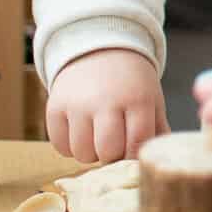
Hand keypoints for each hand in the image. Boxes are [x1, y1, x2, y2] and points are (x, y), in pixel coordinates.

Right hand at [46, 49, 166, 162]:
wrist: (99, 52)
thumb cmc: (131, 83)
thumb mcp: (152, 100)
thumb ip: (157, 130)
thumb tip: (153, 160)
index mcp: (137, 99)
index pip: (137, 142)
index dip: (135, 156)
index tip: (133, 156)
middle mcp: (105, 101)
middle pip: (108, 151)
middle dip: (113, 156)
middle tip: (115, 147)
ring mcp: (77, 104)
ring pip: (82, 153)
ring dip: (91, 153)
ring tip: (97, 138)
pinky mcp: (54, 107)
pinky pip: (60, 146)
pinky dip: (70, 147)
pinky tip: (81, 133)